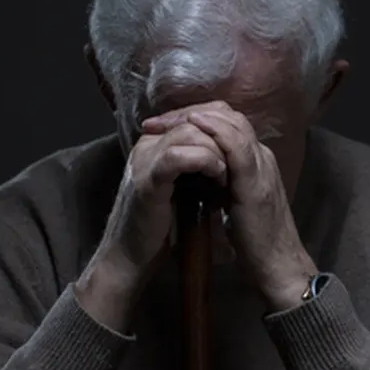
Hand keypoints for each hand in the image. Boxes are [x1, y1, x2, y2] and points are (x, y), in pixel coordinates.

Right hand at [77, 121, 227, 330]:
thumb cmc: (161, 224)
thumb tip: (228, 152)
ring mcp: (145, 160)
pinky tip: (218, 176)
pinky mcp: (147, 181)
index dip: (223, 128)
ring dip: (218, 149)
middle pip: (196, 118)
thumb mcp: (183, 185)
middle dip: (224, 137)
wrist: (131, 255)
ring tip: (229, 172)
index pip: (195, 114)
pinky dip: (204, 161)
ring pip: (189, 131)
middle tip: (238, 161)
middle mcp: (148, 144)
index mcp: (156, 142)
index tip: (237, 151)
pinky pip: (178, 156)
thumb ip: (196, 164)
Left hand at [142, 101, 317, 312]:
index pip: (228, 125)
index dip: (197, 118)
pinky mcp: (256, 184)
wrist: (277, 265)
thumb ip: (223, 183)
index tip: (165, 125)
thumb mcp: (236, 203)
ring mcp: (262, 168)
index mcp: (256, 162)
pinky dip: (217, 132)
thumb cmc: (255, 241)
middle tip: (159, 120)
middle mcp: (262, 158)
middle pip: (230, 117)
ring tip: (170, 119)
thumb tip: (197, 174)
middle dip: (192, 112)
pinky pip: (238, 148)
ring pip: (235, 125)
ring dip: (200, 116)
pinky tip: (196, 126)